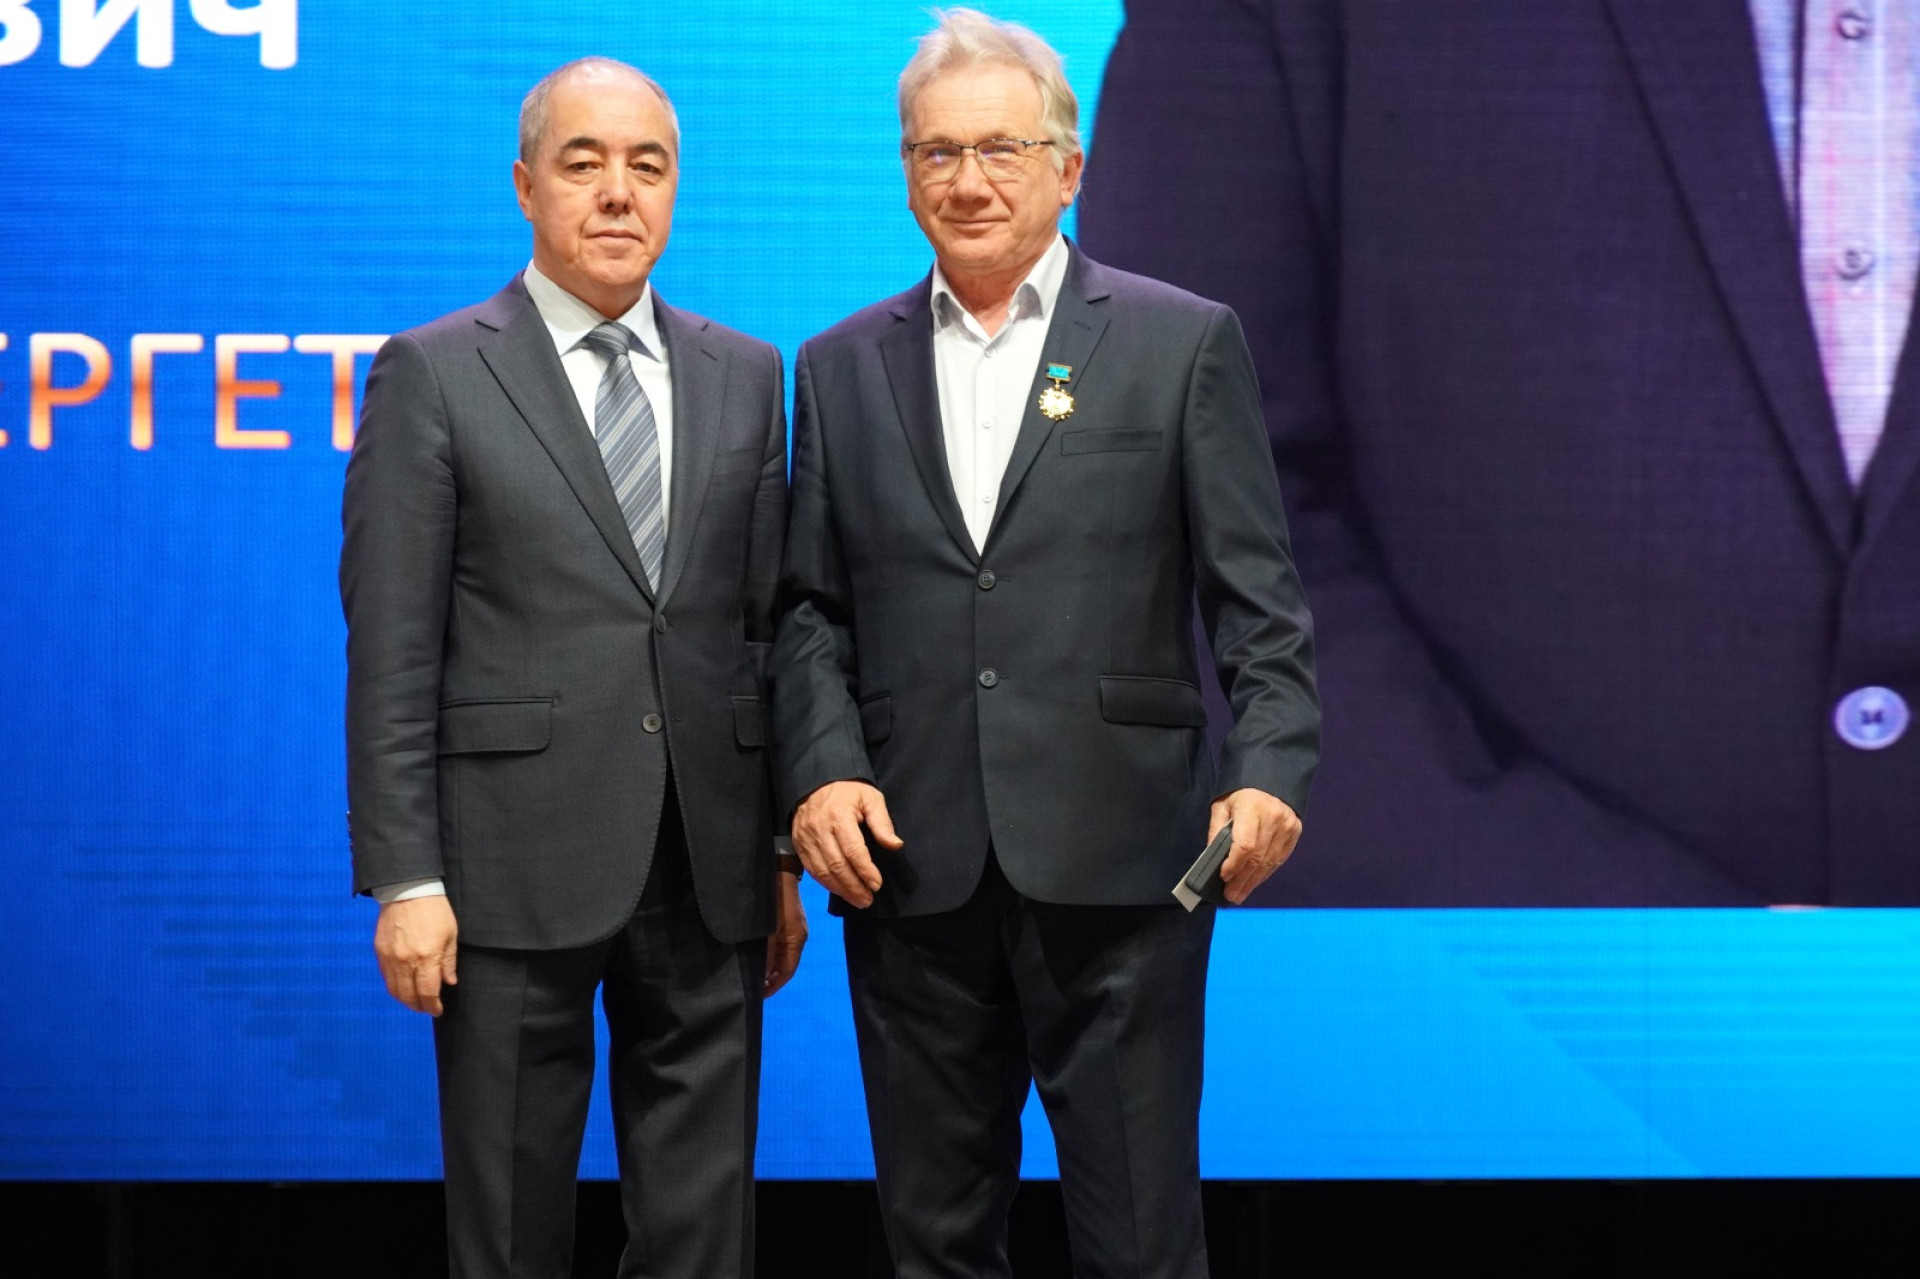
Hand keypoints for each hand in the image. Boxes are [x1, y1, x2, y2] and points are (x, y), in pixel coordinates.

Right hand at [374, 894, 458, 1015]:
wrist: (408, 890)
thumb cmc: (435, 911)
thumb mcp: (450, 935)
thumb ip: (448, 961)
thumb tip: (449, 982)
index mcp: (426, 957)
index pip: (427, 992)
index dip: (432, 1006)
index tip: (437, 1010)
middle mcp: (406, 961)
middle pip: (409, 996)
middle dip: (419, 1006)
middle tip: (427, 1008)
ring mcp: (390, 957)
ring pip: (394, 989)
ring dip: (405, 1000)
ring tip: (415, 1001)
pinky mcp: (380, 951)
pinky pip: (385, 977)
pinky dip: (394, 986)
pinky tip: (402, 986)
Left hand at [763, 869, 808, 995]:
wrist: (778, 872)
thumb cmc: (774, 901)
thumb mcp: (768, 929)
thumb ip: (767, 952)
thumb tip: (763, 974)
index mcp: (796, 941)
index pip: (787, 971)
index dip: (774, 985)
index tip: (760, 995)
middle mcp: (797, 938)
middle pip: (785, 965)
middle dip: (771, 978)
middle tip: (753, 988)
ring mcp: (792, 930)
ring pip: (781, 956)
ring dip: (769, 967)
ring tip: (753, 975)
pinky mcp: (785, 924)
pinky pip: (778, 946)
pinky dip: (769, 955)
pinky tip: (757, 957)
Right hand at [790, 780, 902, 907]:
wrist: (815, 783)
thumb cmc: (848, 792)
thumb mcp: (870, 798)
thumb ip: (882, 823)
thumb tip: (895, 845)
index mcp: (838, 816)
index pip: (853, 850)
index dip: (866, 870)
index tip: (877, 884)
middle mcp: (819, 829)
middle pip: (837, 865)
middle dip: (854, 886)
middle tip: (868, 900)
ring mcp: (806, 838)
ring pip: (822, 871)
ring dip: (841, 890)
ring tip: (858, 900)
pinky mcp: (799, 845)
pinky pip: (812, 870)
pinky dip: (827, 884)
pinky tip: (840, 890)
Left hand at [1210, 788, 1302, 904]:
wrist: (1270, 779)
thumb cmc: (1240, 794)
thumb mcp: (1222, 806)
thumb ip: (1216, 830)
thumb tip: (1213, 860)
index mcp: (1252, 807)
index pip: (1245, 845)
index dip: (1234, 864)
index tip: (1223, 876)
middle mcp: (1274, 817)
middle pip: (1258, 858)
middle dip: (1242, 880)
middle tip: (1230, 896)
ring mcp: (1288, 826)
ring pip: (1270, 862)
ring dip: (1254, 881)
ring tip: (1240, 894)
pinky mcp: (1296, 832)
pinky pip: (1279, 859)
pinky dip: (1265, 873)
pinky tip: (1254, 882)